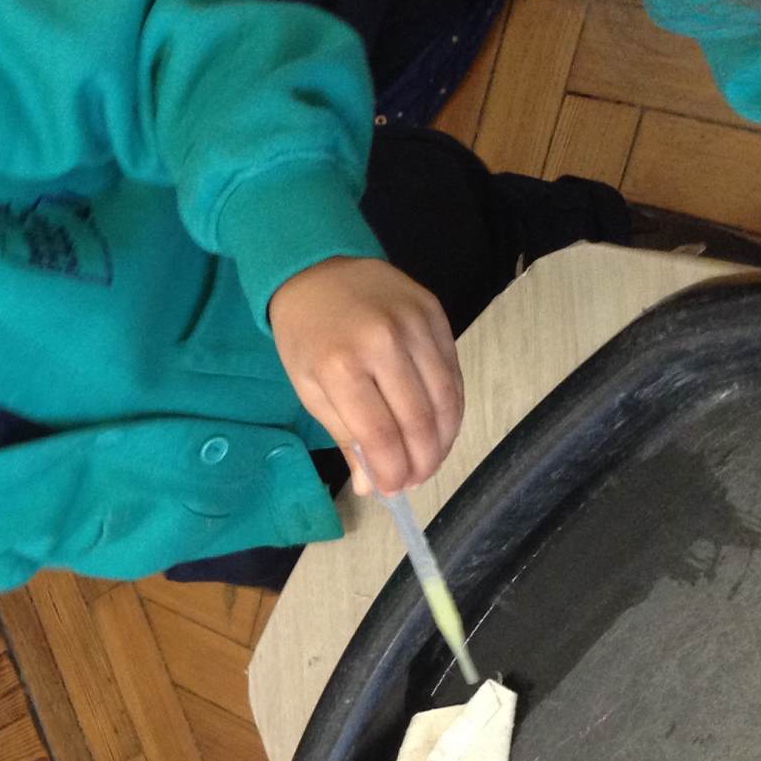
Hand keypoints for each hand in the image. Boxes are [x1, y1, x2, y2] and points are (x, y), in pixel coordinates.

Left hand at [268, 256, 462, 496]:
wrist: (318, 271)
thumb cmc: (307, 336)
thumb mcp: (310, 390)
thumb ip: (345, 437)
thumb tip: (372, 486)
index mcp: (341, 365)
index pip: (380, 434)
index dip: (392, 470)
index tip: (393, 490)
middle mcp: (383, 342)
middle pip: (419, 419)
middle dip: (422, 461)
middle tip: (416, 480)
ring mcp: (414, 324)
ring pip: (445, 398)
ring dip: (443, 439)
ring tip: (430, 460)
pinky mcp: (436, 313)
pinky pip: (453, 371)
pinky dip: (451, 406)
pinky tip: (441, 426)